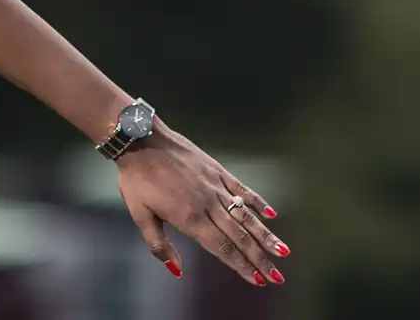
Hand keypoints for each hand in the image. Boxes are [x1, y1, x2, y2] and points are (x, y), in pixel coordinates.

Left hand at [116, 122, 289, 287]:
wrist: (140, 138)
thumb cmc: (136, 178)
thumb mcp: (139, 214)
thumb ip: (158, 244)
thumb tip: (176, 271)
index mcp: (190, 218)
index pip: (222, 248)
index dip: (242, 266)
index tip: (259, 281)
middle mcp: (208, 204)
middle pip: (239, 237)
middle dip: (260, 259)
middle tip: (278, 277)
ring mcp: (215, 186)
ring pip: (246, 216)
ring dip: (265, 235)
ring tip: (283, 252)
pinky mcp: (217, 170)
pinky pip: (242, 189)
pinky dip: (258, 202)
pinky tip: (272, 214)